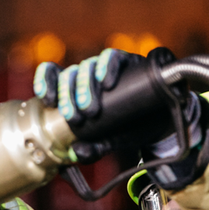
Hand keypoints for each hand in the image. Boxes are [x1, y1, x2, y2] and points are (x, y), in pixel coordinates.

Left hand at [33, 48, 200, 164]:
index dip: (46, 82)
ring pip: (87, 66)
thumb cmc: (129, 129)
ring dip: (84, 86)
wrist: (162, 123)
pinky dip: (106, 67)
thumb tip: (76, 153)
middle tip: (73, 116)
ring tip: (89, 108)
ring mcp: (106, 67)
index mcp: (75, 91)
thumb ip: (92, 149)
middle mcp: (88, 76)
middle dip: (67, 96)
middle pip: (69, 75)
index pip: (54, 76)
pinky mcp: (128, 61)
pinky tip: (106, 83)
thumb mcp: (109, 141)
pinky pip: (112, 57)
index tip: (47, 99)